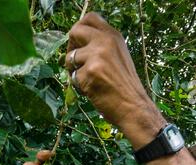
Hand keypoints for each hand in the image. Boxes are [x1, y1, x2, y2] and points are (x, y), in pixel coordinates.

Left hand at [65, 12, 164, 148]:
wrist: (133, 107)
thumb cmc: (124, 87)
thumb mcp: (117, 58)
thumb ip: (101, 47)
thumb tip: (76, 45)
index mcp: (113, 36)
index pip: (89, 18)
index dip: (78, 31)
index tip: (78, 45)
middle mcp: (106, 41)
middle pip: (75, 31)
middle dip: (70, 48)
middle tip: (75, 64)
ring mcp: (98, 55)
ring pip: (70, 58)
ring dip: (73, 72)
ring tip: (88, 82)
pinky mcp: (91, 72)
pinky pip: (73, 77)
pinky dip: (79, 87)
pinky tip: (92, 91)